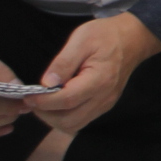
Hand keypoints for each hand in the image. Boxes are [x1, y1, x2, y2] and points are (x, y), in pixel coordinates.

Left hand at [27, 13, 160, 135]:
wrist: (133, 38)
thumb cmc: (106, 35)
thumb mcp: (82, 39)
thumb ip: (63, 62)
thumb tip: (46, 84)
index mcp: (99, 79)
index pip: (66, 100)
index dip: (43, 101)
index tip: (28, 95)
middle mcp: (104, 97)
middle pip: (68, 120)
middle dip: (45, 114)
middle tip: (33, 100)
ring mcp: (105, 104)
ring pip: (73, 125)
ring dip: (54, 119)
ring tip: (44, 102)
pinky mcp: (104, 106)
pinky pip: (81, 120)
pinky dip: (64, 117)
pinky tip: (57, 102)